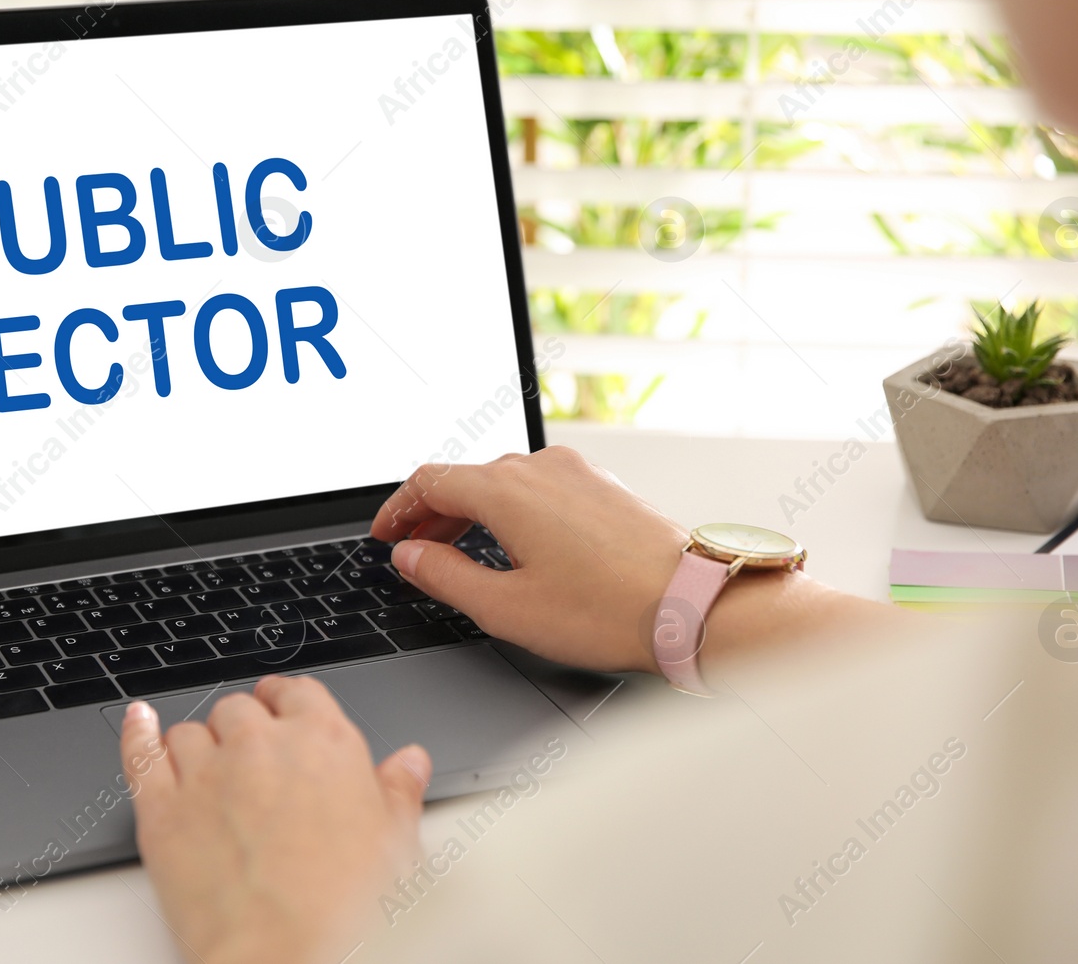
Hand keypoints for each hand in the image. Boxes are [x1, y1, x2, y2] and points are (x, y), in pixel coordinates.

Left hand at [120, 679, 431, 963]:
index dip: (288, 701)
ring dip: (200, 744)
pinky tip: (140, 722)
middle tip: (254, 759)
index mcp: (323, 742)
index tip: (284, 710)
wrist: (284, 957)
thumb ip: (398, 793)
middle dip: (245, 728)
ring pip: (190, 731)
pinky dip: (138, 733)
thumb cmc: (343, 909)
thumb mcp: (395, 846)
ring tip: (210, 772)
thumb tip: (409, 763)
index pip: (298, 692)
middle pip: (240, 709)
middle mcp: (259, 745)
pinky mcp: (161, 811)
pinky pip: (141, 754)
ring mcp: (205, 774)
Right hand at [370, 446, 687, 673]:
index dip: (397, 509)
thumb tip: (411, 555)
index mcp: (506, 489)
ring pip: (504, 480)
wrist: (692, 604)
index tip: (385, 536)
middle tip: (412, 548)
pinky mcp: (603, 486)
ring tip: (459, 549)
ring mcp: (576, 472)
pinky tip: (515, 543)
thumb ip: (445, 576)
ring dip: (472, 511)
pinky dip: (511, 509)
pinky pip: (540, 486)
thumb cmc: (608, 611)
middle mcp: (541, 467)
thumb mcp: (505, 607)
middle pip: (465, 477)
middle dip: (432, 513)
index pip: (429, 481)